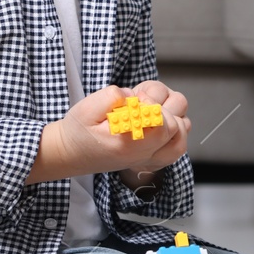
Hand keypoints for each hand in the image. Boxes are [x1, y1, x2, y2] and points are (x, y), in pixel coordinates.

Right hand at [51, 83, 189, 181]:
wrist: (71, 153)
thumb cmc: (79, 131)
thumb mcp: (87, 108)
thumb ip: (112, 97)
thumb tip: (135, 95)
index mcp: (130, 144)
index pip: (164, 124)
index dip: (154, 104)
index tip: (137, 98)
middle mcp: (144, 154)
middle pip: (178, 126)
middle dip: (164, 106)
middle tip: (142, 102)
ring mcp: (150, 158)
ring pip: (182, 136)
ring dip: (173, 116)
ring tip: (151, 109)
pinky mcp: (151, 158)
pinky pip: (176, 147)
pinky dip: (174, 130)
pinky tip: (157, 120)